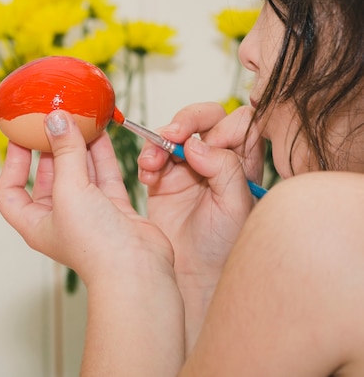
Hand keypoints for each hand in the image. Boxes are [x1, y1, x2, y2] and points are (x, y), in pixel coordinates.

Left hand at [0, 110, 173, 286]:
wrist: (137, 270)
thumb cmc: (94, 245)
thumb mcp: (69, 190)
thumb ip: (64, 152)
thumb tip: (56, 119)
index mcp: (35, 223)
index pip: (10, 191)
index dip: (11, 164)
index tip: (19, 138)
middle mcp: (60, 218)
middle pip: (48, 176)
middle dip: (50, 148)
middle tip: (53, 120)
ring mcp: (88, 213)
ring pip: (79, 172)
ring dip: (78, 146)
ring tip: (78, 119)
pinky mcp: (114, 209)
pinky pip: (104, 176)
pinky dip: (102, 155)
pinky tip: (101, 132)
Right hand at [138, 103, 263, 347]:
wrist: (192, 273)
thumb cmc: (222, 245)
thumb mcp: (236, 206)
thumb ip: (225, 169)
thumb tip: (197, 142)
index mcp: (244, 162)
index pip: (239, 122)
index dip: (223, 127)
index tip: (211, 145)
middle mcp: (217, 157)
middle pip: (205, 118)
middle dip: (187, 120)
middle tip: (172, 135)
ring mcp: (188, 164)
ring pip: (174, 132)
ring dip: (159, 141)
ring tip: (152, 164)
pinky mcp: (163, 175)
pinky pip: (152, 152)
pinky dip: (146, 158)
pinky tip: (148, 177)